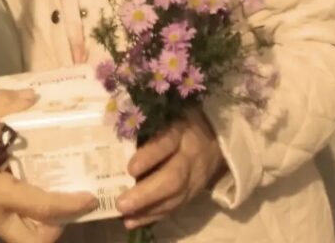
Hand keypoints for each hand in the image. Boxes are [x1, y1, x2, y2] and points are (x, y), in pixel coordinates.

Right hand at [0, 88, 96, 241]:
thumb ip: (3, 106)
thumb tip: (33, 96)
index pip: (43, 208)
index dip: (71, 205)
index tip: (91, 197)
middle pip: (35, 242)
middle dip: (57, 228)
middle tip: (68, 203)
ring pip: (21, 237)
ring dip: (40, 223)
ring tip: (49, 193)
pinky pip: (6, 226)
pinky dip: (21, 214)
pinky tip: (20, 187)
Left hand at [116, 108, 225, 229]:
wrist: (217, 137)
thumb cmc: (184, 120)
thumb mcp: (170, 113)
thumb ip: (149, 122)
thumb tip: (117, 133)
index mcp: (182, 131)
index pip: (167, 143)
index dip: (150, 156)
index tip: (130, 168)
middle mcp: (190, 157)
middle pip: (173, 179)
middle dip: (147, 194)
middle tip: (122, 203)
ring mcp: (195, 179)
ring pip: (175, 198)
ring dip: (148, 210)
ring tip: (124, 215)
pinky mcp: (193, 193)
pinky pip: (175, 207)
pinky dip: (153, 216)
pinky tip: (134, 220)